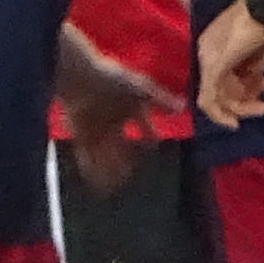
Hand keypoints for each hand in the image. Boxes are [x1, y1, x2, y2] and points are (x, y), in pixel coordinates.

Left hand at [55, 28, 176, 193]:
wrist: (78, 75)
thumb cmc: (110, 77)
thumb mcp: (141, 88)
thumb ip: (162, 99)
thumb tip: (185, 106)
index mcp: (130, 108)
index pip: (145, 128)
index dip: (150, 140)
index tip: (155, 152)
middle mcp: (114, 119)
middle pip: (125, 146)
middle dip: (131, 161)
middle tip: (136, 178)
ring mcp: (96, 127)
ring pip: (107, 154)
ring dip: (111, 170)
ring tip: (117, 188)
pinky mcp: (79, 132)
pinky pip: (86, 156)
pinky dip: (90, 169)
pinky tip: (95, 183)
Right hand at [195, 0, 263, 128]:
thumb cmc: (247, 31)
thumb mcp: (224, 57)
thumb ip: (212, 84)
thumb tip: (207, 107)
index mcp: (206, 58)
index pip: (208, 95)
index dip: (220, 113)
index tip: (237, 125)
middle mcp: (216, 58)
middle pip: (225, 92)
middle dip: (242, 103)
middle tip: (263, 108)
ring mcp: (235, 55)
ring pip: (238, 85)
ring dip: (251, 92)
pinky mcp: (252, 51)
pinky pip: (250, 75)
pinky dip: (256, 80)